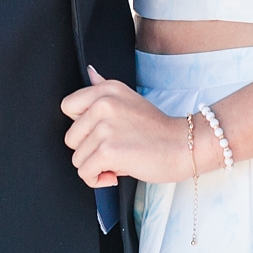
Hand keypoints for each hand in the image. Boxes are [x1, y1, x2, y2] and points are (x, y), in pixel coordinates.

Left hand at [62, 67, 194, 185]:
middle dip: (88, 150)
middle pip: (70, 137)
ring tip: (118, 161)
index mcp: (106, 90)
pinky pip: (85, 172)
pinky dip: (97, 179)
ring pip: (77, 158)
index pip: (67, 107)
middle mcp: (103, 104)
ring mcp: (104, 127)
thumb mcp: (129, 99)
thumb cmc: (158, 129)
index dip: (82, 126)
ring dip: (95, 166)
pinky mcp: (107, 151)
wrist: (184, 146)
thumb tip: (89, 72)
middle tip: (113, 150)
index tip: (99, 133)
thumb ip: (104, 88)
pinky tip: (114, 174)